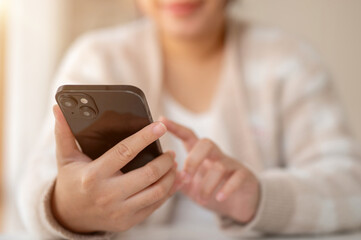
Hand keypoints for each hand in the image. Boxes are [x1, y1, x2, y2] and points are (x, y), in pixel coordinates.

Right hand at [52, 105, 177, 232]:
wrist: (69, 217)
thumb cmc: (70, 183)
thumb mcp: (66, 159)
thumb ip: (64, 134)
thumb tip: (58, 109)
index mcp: (94, 176)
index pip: (125, 152)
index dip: (145, 137)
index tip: (160, 127)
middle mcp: (108, 195)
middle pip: (148, 174)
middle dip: (165, 160)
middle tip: (170, 151)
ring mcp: (120, 211)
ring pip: (157, 192)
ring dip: (170, 176)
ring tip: (173, 165)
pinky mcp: (129, 221)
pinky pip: (155, 206)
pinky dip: (167, 192)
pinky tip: (170, 181)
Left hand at [160, 117, 259, 223]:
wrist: (239, 202)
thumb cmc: (210, 189)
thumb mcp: (190, 185)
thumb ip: (178, 178)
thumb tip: (164, 172)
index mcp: (200, 154)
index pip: (188, 136)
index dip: (175, 127)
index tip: (161, 120)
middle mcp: (216, 154)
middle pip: (206, 143)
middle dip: (193, 160)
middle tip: (186, 177)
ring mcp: (231, 164)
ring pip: (219, 166)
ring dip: (207, 185)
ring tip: (201, 200)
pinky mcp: (244, 175)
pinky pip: (237, 178)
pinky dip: (227, 188)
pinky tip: (219, 198)